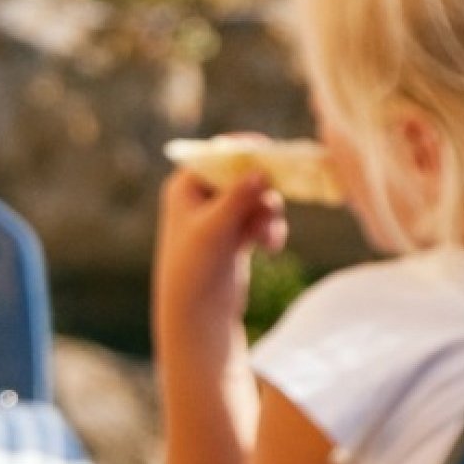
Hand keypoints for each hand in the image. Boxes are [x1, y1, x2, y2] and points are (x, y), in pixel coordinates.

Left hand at [152, 162, 285, 361]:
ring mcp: (221, 216)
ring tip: (267, 237)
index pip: (218, 156)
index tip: (272, 150)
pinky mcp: (237, 235)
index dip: (245, 149)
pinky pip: (263, 219)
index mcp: (185, 187)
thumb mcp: (214, 229)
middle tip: (278, 200)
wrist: (196, 313)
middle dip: (263, 191)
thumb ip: (237, 198)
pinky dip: (270, 229)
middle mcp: (202, 197)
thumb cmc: (194, 267)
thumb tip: (260, 170)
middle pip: (244, 175)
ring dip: (268, 215)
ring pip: (258, 198)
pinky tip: (270, 248)